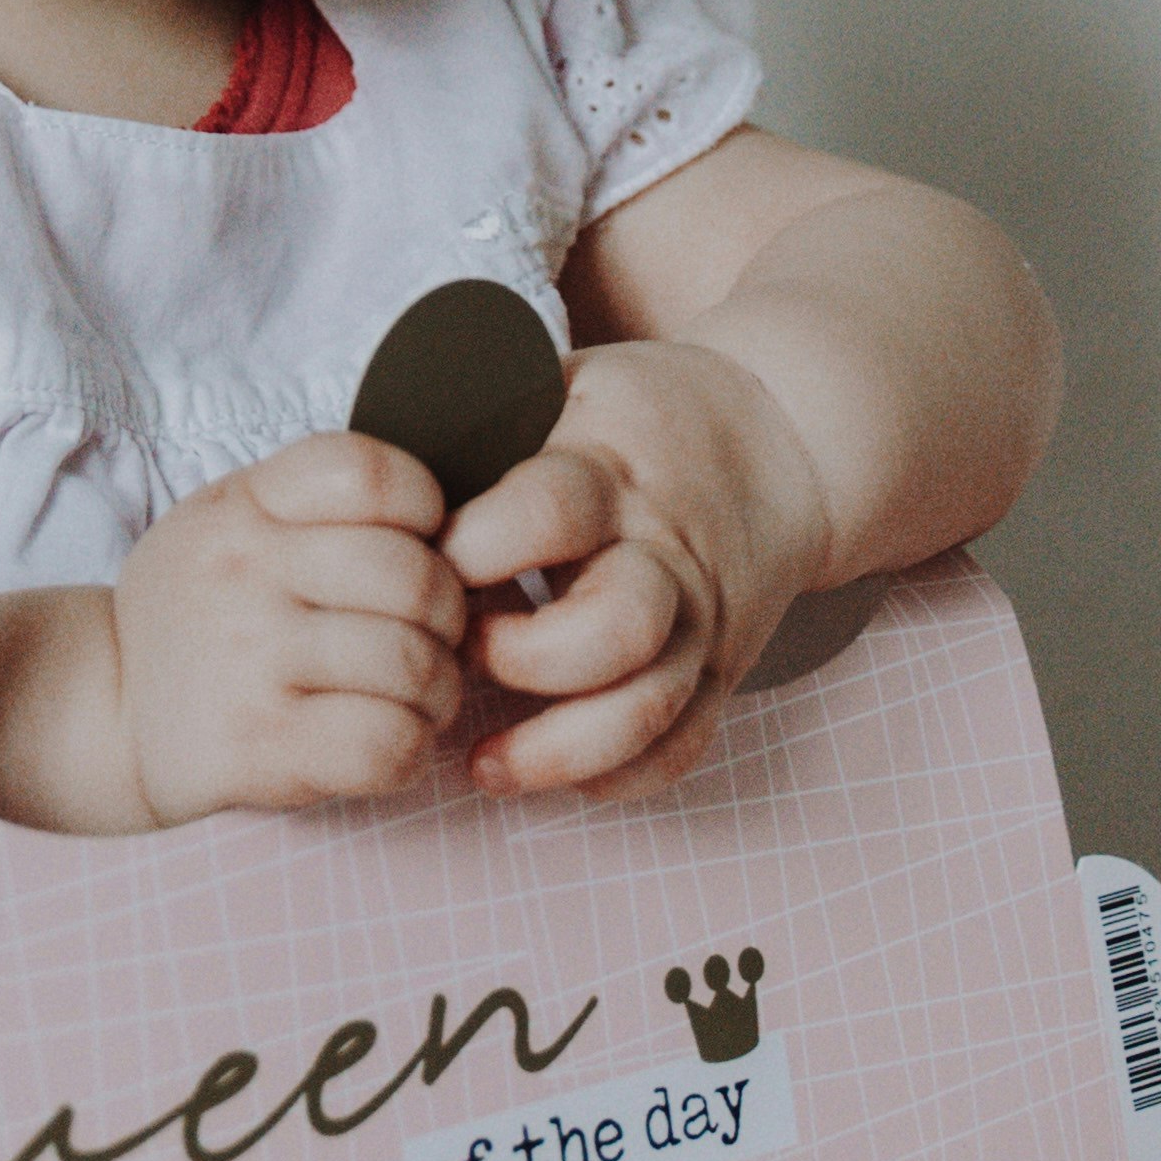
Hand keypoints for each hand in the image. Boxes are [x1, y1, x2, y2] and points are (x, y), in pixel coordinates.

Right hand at [109, 434, 475, 824]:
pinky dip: (411, 749)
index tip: (414, 546)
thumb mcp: (230, 522)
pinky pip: (387, 744)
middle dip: (447, 615)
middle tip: (428, 638)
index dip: (424, 510)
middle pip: (413, 577)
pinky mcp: (261, 745)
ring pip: (413, 665)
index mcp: (245, 505)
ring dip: (437, 690)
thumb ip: (319, 509)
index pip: (370, 474)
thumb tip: (454, 530)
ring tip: (412, 697)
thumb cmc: (199, 613)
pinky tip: (388, 740)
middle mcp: (245, 572)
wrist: (102, 708)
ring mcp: (250, 660)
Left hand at [440, 338, 834, 796]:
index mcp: (613, 471)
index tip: (427, 562)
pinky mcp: (723, 671)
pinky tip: (549, 775)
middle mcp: (665, 552)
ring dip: (557, 750)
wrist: (785, 442)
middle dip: (522, 659)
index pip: (546, 512)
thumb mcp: (569, 382)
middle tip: (459, 652)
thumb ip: (484, 417)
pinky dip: (615, 778)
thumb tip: (375, 455)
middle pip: (613, 628)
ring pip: (647, 706)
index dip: (473, 547)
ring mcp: (701, 619)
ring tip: (484, 762)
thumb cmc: (641, 416)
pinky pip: (681, 748)